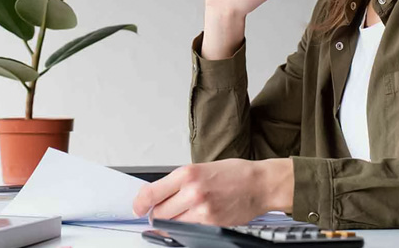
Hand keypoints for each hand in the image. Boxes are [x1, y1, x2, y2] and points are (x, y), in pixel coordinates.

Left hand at [132, 158, 294, 226]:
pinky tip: (192, 220)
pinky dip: (185, 228)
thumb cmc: (235, 174)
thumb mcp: (202, 168)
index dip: (139, 203)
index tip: (138, 207)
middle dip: (157, 213)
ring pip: (172, 224)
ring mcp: (201, 210)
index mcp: (187, 173)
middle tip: (162, 211)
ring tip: (181, 214)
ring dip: (171, 222)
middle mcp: (192, 191)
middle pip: (159, 212)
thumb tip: (158, 194)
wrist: (260, 184)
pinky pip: (188, 231)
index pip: (151, 192)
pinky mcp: (211, 224)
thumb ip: (179, 181)